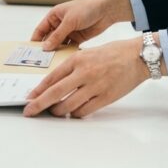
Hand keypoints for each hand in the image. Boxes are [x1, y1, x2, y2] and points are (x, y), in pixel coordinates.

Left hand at [23, 37, 150, 117]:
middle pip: (55, 93)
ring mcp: (95, 86)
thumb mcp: (88, 53)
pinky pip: (84, 111)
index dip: (38, 90)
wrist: (137, 57)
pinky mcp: (105, 97)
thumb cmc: (113, 53)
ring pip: (68, 105)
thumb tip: (55, 83)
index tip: (29, 98)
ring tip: (54, 112)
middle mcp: (84, 73)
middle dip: (39, 104)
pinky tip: (73, 113)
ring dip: (58, 112)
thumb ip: (72, 67)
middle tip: (29, 111)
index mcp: (77, 59)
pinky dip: (75, 114)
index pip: (51, 78)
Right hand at [30, 0, 133, 50]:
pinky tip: (65, 60)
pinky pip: (69, 47)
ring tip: (53, 62)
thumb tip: (45, 47)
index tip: (31, 52)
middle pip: (49, 39)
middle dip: (46, 48)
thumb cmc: (87, 8)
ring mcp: (69, 31)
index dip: (35, 40)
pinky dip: (67, 53)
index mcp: (54, 16)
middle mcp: (60, 24)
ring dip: (57, 52)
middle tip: (42, 60)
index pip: (40, 30)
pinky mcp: (78, 38)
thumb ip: (57, 35)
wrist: (107, 10)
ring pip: (59, 44)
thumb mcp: (69, 21)